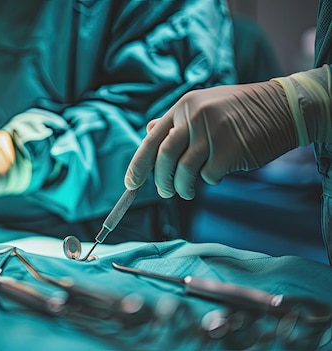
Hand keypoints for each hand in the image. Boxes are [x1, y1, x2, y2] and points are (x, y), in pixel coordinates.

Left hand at [124, 81, 296, 199]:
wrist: (284, 107)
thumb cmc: (241, 110)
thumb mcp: (204, 105)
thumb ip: (176, 121)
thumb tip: (148, 131)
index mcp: (184, 106)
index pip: (152, 139)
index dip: (138, 164)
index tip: (130, 183)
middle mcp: (194, 117)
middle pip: (164, 158)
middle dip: (160, 181)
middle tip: (165, 192)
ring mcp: (212, 133)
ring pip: (184, 171)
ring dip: (182, 187)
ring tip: (186, 191)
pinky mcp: (229, 151)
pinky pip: (209, 176)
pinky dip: (210, 180)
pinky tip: (218, 174)